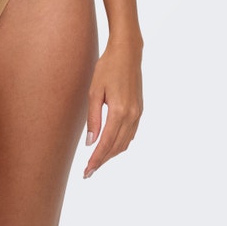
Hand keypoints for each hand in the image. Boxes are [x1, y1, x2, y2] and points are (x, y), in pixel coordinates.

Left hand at [84, 37, 142, 177]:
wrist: (127, 53)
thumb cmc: (107, 68)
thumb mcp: (94, 91)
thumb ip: (93, 118)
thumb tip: (90, 143)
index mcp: (119, 111)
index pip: (106, 143)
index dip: (96, 160)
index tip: (87, 172)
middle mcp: (132, 116)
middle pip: (116, 147)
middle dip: (102, 161)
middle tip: (89, 172)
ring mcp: (138, 114)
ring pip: (125, 143)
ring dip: (111, 154)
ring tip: (97, 161)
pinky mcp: (139, 110)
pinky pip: (130, 134)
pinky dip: (120, 144)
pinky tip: (110, 146)